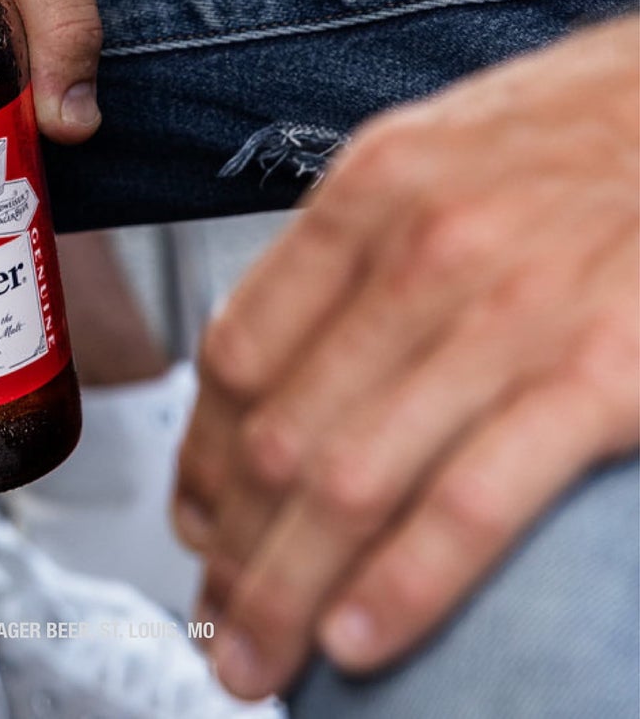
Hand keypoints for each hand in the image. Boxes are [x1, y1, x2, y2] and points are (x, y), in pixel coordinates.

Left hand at [173, 17, 639, 699]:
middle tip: (213, 616)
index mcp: (368, 192)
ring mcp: (508, 315)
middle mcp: (418, 250)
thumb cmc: (574, 132)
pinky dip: (404, 584)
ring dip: (288, 586)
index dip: (200, 456)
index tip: (193, 517)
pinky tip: (358, 637)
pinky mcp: (602, 376)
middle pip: (277, 431)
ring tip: (258, 658)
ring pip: (351, 479)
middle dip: (230, 545)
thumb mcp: (434, 153)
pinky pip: (475, 502)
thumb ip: (351, 250)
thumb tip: (276, 359)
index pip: (239, 353)